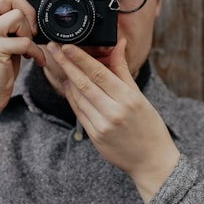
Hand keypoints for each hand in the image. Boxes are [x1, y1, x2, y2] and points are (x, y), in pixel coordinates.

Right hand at [0, 0, 47, 125]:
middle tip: (33, 31)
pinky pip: (23, 41)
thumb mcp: (0, 42)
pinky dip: (36, 52)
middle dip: (28, 10)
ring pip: (16, 15)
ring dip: (30, 31)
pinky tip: (36, 61)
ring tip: (29, 47)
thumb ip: (8, 24)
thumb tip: (28, 10)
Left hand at [47, 39, 179, 203]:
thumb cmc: (149, 126)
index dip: (80, 58)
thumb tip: (119, 44)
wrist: (151, 160)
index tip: (66, 46)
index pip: (99, 73)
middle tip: (52, 48)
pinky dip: (72, 98)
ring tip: (61, 65)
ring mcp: (103, 125)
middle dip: (66, 64)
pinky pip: (79, 112)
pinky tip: (68, 86)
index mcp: (128, 98)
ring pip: (79, 97)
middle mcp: (114, 111)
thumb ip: (124, 70)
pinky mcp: (95, 136)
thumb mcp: (140, 96)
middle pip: (84, 83)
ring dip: (68, 80)